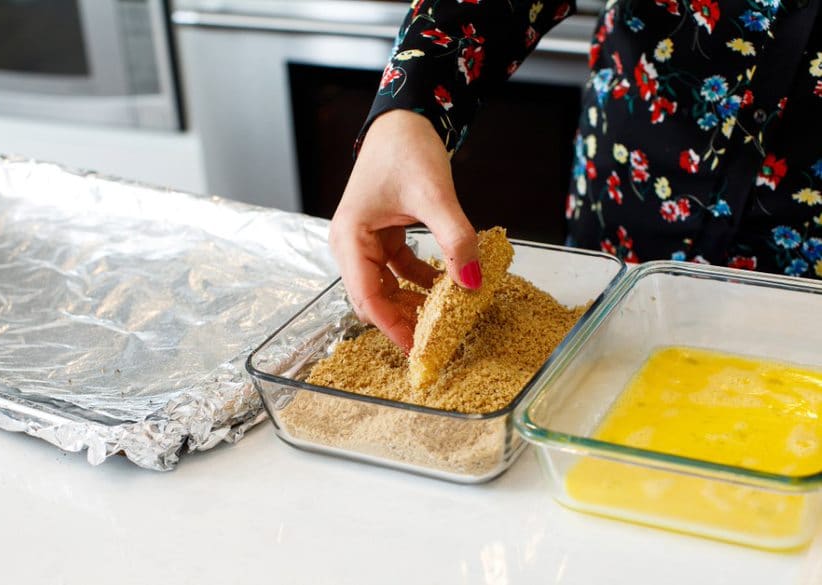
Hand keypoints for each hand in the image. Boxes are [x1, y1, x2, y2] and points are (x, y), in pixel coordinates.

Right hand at [329, 109, 480, 352]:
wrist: (404, 119)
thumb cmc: (406, 148)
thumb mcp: (435, 195)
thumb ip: (455, 239)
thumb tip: (473, 282)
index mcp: (350, 238)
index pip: (366, 298)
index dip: (392, 327)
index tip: (418, 349)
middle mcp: (350, 244)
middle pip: (372, 299)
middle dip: (402, 320)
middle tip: (435, 338)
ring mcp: (364, 242)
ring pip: (385, 288)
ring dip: (412, 303)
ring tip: (443, 316)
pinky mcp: (381, 237)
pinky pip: (398, 271)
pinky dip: (419, 282)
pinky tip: (445, 286)